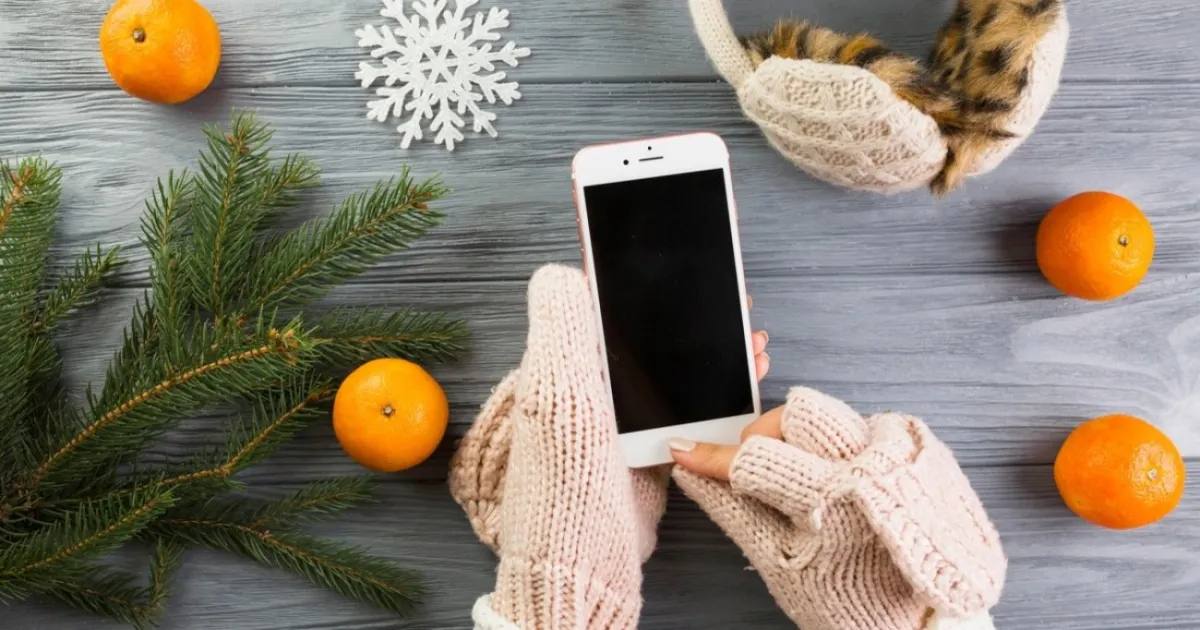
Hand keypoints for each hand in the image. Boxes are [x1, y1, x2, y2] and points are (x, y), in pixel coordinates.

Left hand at [451, 289, 769, 560]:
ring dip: (712, 353)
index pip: (603, 309)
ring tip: (752, 342)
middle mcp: (587, 390)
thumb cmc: (566, 482)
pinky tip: (744, 385)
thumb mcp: (556, 393)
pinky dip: (716, 393)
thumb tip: (560, 271)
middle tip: (735, 306)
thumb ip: (561, 328)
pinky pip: (684, 409)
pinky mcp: (644, 451)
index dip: (644, 286)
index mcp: (562, 367)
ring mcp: (618, 422)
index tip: (687, 268)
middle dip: (691, 318)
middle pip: (645, 337)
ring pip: (671, 371)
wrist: (586, 564)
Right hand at [671, 388, 1006, 629]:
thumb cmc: (854, 599)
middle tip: (761, 468)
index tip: (688, 451)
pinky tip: (837, 481)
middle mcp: (871, 464)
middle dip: (767, 434)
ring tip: (804, 481)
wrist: (924, 618)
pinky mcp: (914, 450)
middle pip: (798, 413)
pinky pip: (861, 424)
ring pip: (830, 414)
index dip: (714, 455)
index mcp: (834, 498)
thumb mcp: (782, 564)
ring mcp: (898, 453)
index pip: (756, 457)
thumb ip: (735, 512)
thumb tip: (695, 477)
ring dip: (803, 439)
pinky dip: (837, 445)